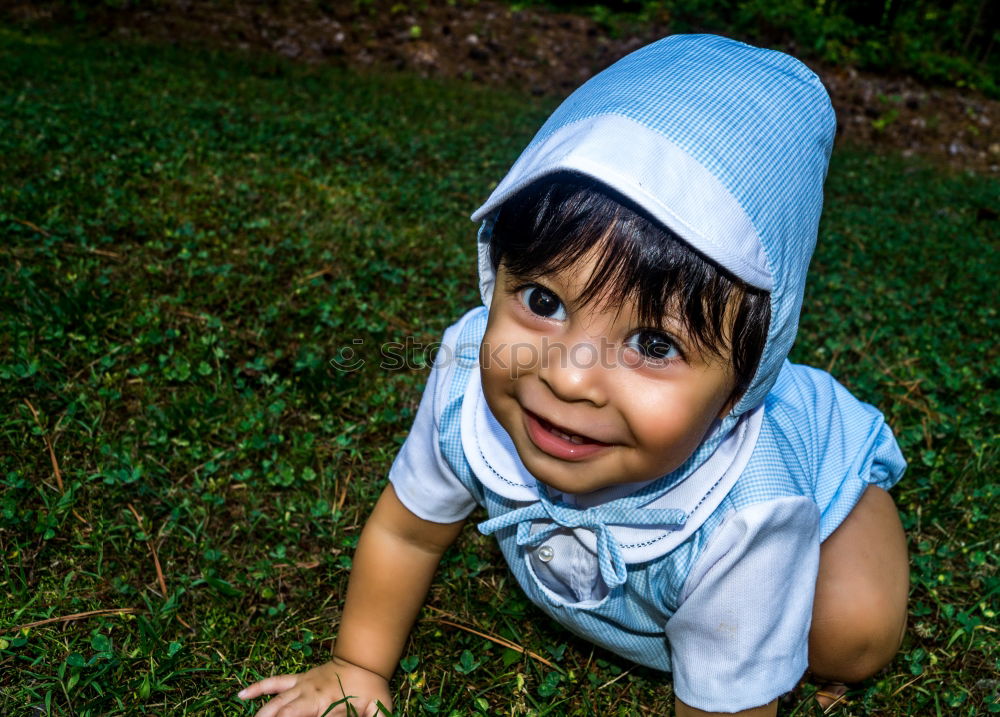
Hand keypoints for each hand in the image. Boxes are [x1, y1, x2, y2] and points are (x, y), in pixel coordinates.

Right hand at [238, 657, 392, 716]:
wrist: (365, 661)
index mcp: (323, 702)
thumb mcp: (378, 710)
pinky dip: (258, 688)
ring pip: (274, 701)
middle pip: (280, 711)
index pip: (295, 715)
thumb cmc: (371, 689)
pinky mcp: (297, 680)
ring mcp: (300, 685)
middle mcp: (307, 693)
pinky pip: (274, 682)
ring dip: (261, 714)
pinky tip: (241, 695)